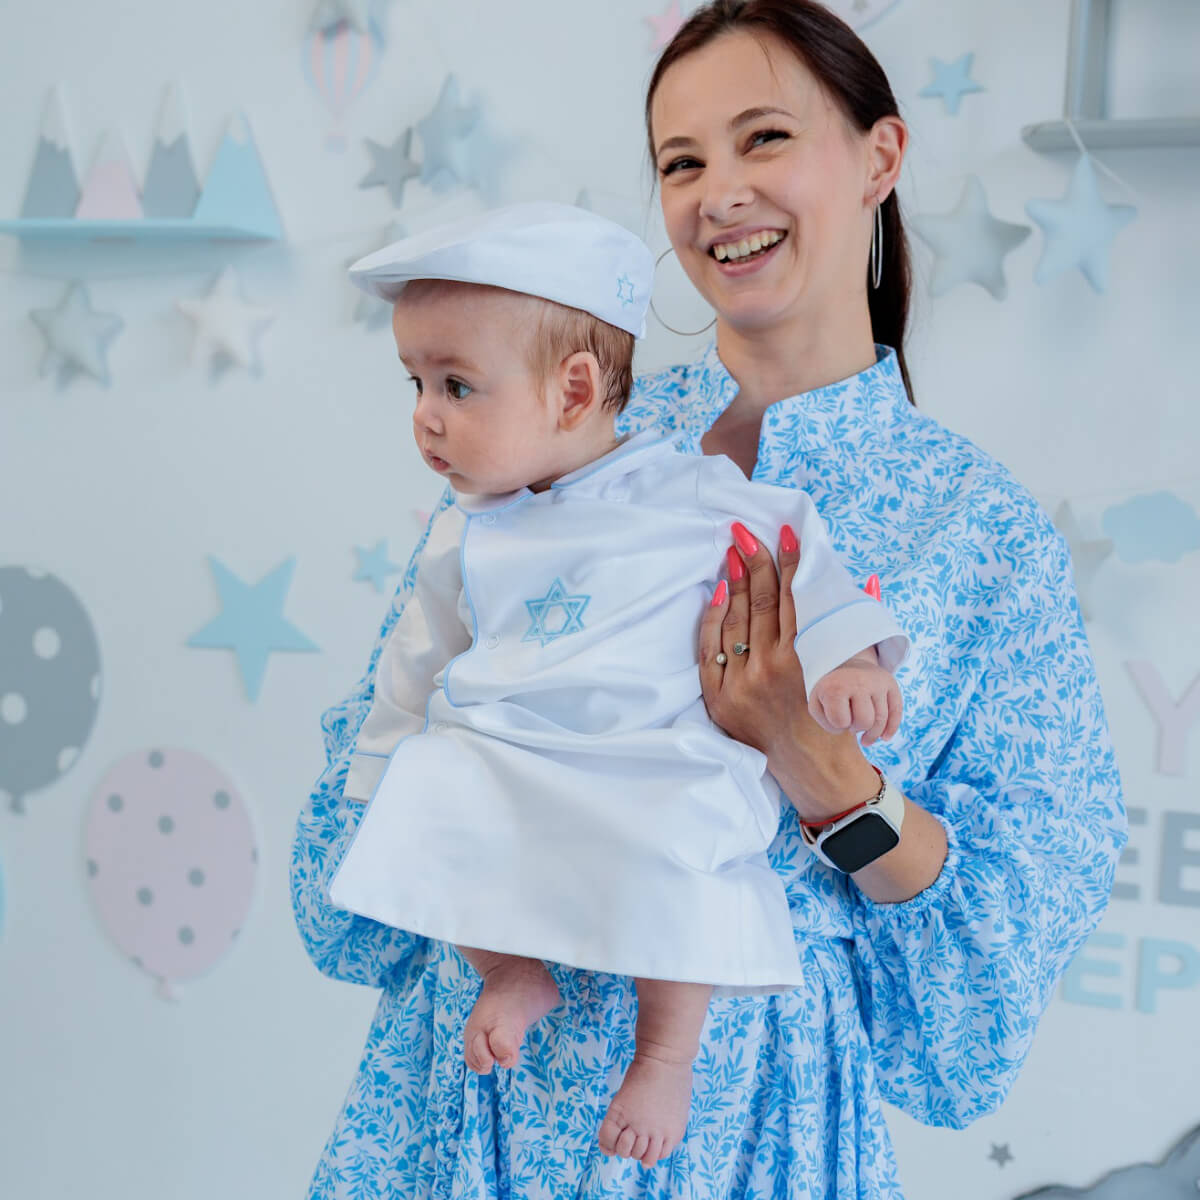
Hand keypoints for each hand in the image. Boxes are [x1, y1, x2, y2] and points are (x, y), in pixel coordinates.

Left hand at [699, 521, 879, 821]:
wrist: (815, 770)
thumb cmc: (842, 717)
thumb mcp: (860, 674)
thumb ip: (860, 624)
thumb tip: (866, 578)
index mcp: (806, 659)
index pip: (793, 596)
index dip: (789, 561)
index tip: (784, 533)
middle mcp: (771, 668)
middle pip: (760, 601)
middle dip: (754, 560)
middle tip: (746, 531)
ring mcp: (741, 684)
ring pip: (734, 619)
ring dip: (733, 580)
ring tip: (733, 551)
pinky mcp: (720, 698)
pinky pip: (710, 648)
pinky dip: (713, 617)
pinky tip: (718, 591)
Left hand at [807, 657, 902, 745]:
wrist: (843, 663)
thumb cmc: (829, 690)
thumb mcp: (816, 704)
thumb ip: (827, 723)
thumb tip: (855, 734)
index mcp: (835, 687)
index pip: (841, 722)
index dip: (838, 726)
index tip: (836, 718)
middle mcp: (858, 682)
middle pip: (865, 722)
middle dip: (857, 729)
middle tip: (851, 723)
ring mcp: (876, 681)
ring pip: (881, 720)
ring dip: (872, 733)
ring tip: (864, 736)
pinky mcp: (890, 683)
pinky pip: (896, 711)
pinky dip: (891, 728)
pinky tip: (884, 738)